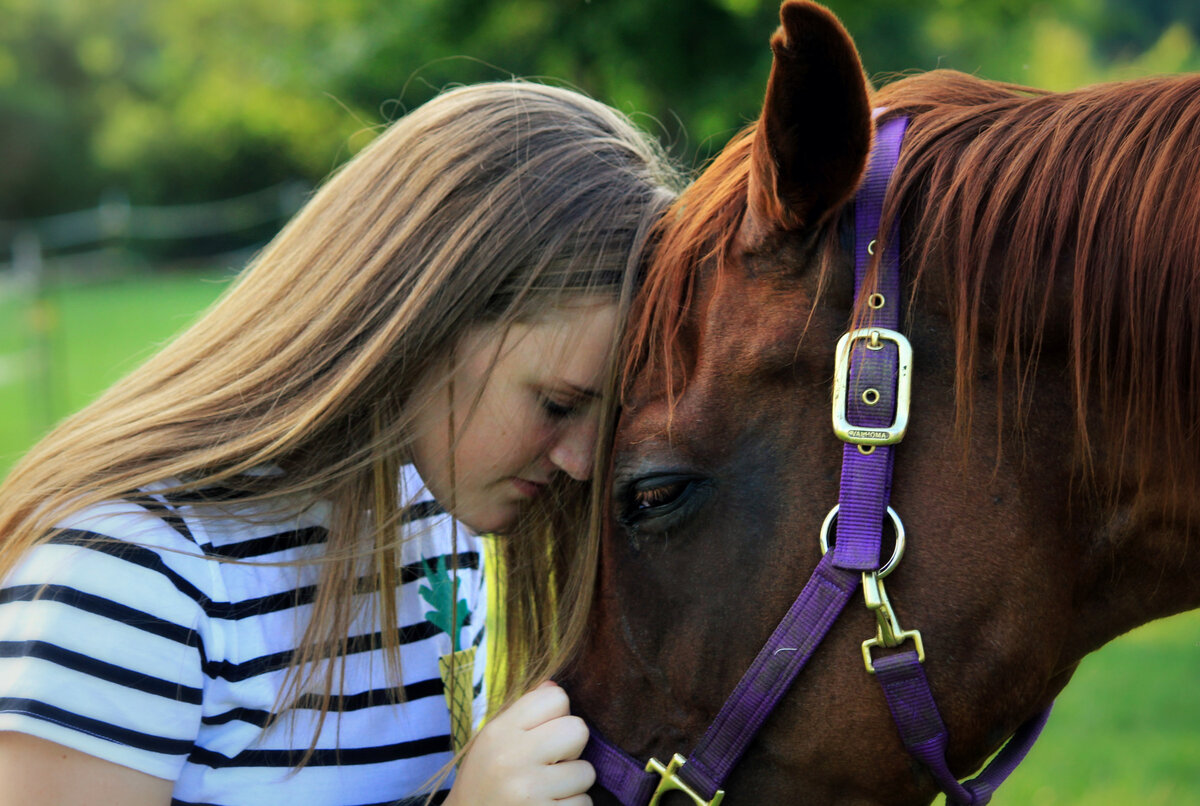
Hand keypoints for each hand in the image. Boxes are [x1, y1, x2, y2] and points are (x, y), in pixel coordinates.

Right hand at [446, 680, 593, 804]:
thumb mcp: (493, 740)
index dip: (557, 716)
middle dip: (571, 749)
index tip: (544, 735)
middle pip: (578, 729)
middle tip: (550, 764)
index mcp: (500, 731)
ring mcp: (528, 791)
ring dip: (572, 784)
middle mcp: (512, 758)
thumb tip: (556, 686)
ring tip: (546, 790)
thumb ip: (524, 712)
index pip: (556, 698)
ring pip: (587, 772)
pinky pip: (584, 804)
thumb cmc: (485, 780)